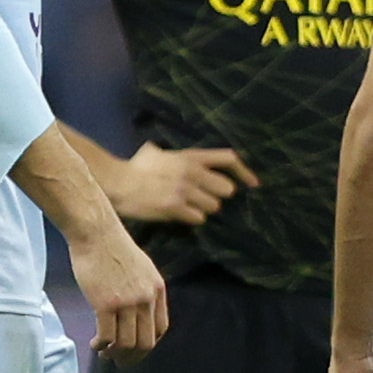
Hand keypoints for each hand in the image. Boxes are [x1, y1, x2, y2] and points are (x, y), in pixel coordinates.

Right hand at [67, 219, 168, 362]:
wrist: (95, 232)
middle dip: (133, 357)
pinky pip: (107, 337)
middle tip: (120, 362)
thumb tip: (140, 312)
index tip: (135, 349)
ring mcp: (127, 302)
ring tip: (105, 354)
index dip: (148, 344)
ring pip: (126, 343)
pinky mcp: (106, 304)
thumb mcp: (140, 267)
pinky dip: (101, 346)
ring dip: (115, 354)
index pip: (160, 329)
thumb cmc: (112, 248)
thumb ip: (144, 289)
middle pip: (145, 342)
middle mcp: (146, 298)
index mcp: (157, 289)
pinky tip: (95, 345)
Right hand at [108, 141, 256, 224]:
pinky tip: (178, 214)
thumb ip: (176, 156)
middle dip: (216, 197)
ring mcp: (185, 190)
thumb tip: (179, 158)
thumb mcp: (158, 152)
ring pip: (212, 207)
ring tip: (186, 206)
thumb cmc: (135, 168)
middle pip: (225, 189)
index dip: (244, 172)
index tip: (253, 184)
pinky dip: (191, 219)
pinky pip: (198, 219)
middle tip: (202, 198)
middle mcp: (191, 171)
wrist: (118, 182)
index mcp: (190, 156)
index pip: (228, 159)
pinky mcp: (176, 207)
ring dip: (203, 209)